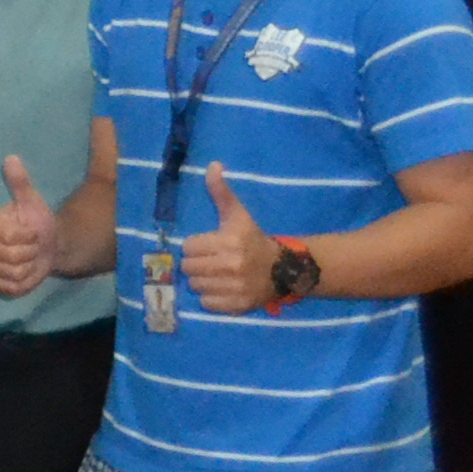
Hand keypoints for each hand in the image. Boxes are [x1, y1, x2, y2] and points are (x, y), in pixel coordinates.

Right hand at [0, 153, 56, 299]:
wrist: (47, 247)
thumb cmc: (38, 222)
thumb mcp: (32, 201)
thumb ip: (20, 182)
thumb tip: (11, 157)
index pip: (7, 236)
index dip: (26, 236)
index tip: (33, 232)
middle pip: (9, 257)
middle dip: (29, 253)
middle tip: (33, 246)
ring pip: (11, 273)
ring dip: (29, 268)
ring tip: (31, 260)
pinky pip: (9, 288)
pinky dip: (23, 283)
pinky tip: (27, 273)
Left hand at [180, 161, 278, 313]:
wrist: (284, 269)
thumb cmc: (253, 239)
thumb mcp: (238, 214)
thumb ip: (221, 192)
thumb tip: (213, 165)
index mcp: (229, 242)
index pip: (188, 247)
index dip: (197, 246)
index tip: (210, 245)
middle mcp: (231, 265)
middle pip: (188, 268)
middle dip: (197, 263)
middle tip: (212, 261)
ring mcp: (235, 288)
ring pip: (195, 286)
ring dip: (203, 281)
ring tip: (218, 274)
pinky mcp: (237, 306)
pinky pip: (207, 304)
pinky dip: (211, 298)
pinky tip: (224, 288)